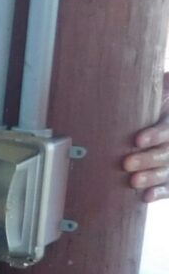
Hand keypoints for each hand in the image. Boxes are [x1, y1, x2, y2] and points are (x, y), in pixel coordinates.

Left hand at [123, 72, 168, 202]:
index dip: (156, 134)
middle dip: (149, 158)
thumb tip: (111, 77)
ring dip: (152, 176)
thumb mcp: (152, 94)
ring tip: (133, 181)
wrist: (164, 112)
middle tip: (127, 162)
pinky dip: (160, 192)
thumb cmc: (151, 102)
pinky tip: (145, 196)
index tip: (138, 140)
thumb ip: (137, 93)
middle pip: (168, 150)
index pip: (167, 127)